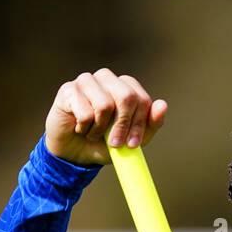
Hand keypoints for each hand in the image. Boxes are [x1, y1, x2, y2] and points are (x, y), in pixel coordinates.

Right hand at [45, 68, 166, 165]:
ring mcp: (86, 81)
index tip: (133, 144)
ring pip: (105, 104)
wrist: (75, 152)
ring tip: (94, 132)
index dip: (139, 124)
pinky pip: (85, 113)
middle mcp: (107, 78)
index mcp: (125, 86)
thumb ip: (150, 124)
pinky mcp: (68, 90)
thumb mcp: (132, 139)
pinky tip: (79, 128)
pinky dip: (84, 128)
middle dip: (123, 125)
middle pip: (126, 96)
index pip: (141, 99)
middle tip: (115, 143)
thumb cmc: (104, 142)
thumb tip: (162, 105)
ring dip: (101, 128)